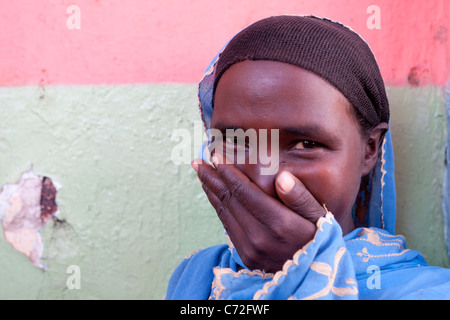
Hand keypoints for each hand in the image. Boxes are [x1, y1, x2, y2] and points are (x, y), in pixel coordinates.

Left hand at [193, 156, 325, 272]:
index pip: (244, 191)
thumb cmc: (318, 238)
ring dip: (210, 191)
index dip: (228, 172)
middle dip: (212, 178)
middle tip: (198, 161)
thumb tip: (282, 176)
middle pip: (229, 200)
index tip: (216, 155)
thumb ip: (300, 197)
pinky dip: (218, 206)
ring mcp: (250, 248)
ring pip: (223, 212)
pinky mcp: (245, 255)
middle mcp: (260, 237)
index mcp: (279, 223)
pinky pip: (226, 225)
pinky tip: (214, 194)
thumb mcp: (319, 217)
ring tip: (202, 173)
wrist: (313, 273)